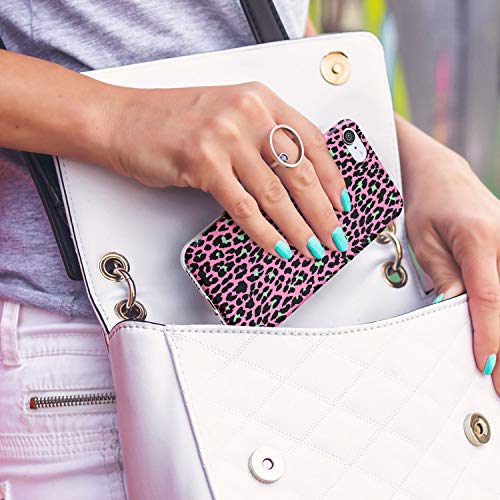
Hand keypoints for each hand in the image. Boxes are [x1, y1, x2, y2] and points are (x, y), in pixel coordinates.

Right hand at [105, 83, 349, 259]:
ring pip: (276, 193)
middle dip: (323, 212)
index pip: (313, 141)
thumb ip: (262, 138)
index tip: (344, 204)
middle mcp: (248, 113)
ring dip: (300, 227)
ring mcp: (225, 137)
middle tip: (336, 236)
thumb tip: (295, 180)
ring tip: (313, 248)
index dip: (334, 178)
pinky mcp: (203, 164)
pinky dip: (265, 233)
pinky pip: (244, 207)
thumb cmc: (173, 121)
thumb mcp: (228, 115)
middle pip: (300, 171)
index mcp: (261, 99)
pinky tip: (279, 247)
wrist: (123, 119)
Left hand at [398, 116, 499, 393]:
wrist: (440, 172)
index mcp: (480, 237)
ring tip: (497, 367)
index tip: (486, 366)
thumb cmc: (425, 202)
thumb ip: (443, 278)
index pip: (489, 297)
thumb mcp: (422, 240)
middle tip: (497, 384)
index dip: (491, 335)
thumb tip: (453, 315)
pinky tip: (497, 334)